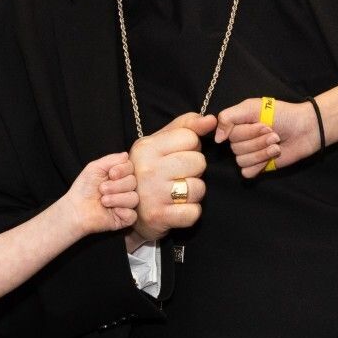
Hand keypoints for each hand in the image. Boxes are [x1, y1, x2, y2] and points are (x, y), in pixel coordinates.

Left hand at [60, 152, 137, 235]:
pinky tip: (113, 211)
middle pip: (133, 182)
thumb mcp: (95, 168)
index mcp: (119, 176)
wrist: (76, 209)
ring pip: (134, 198)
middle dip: (116, 186)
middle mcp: (125, 188)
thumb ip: (112, 159)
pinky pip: (132, 214)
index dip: (123, 170)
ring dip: (116, 199)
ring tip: (103, 201)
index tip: (111, 174)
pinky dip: (123, 212)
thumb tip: (126, 154)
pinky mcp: (125, 218)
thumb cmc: (84, 188)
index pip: (131, 168)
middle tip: (102, 189)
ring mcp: (126, 204)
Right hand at [129, 112, 212, 243]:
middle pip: (198, 162)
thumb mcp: (159, 142)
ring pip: (199, 187)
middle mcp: (148, 169)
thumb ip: (186, 126)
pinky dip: (190, 212)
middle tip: (179, 176)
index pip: (190, 138)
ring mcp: (153, 194)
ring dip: (194, 192)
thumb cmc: (149, 171)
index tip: (179, 156)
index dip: (191, 147)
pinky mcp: (159, 216)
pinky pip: (194, 212)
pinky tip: (177, 208)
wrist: (126, 210)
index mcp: (147, 147)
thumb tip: (211, 120)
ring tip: (178, 193)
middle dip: (195, 170)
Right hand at [214, 97, 320, 177]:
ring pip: (241, 160)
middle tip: (274, 134)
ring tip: (276, 144)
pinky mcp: (258, 167)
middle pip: (236, 148)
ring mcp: (249, 154)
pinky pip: (247, 172)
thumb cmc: (282, 115)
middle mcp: (240, 140)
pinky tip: (273, 156)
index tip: (264, 124)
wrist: (305, 129)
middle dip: (258, 141)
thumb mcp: (253, 107)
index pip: (229, 134)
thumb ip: (229, 117)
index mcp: (237, 125)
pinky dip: (260, 164)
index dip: (248, 131)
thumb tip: (217, 138)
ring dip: (262, 152)